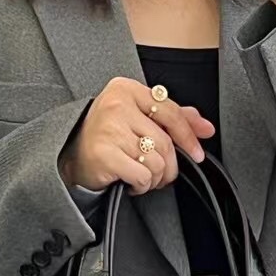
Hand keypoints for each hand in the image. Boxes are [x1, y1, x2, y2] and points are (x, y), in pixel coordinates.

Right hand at [59, 76, 216, 195]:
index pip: (171, 112)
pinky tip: (131, 182)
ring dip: (154, 178)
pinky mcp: (104, 153)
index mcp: (126, 89)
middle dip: (169, 166)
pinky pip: (142, 175)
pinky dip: (141, 185)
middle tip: (161, 174)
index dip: (188, 135)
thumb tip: (205, 127)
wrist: (70, 157)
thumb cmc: (106, 137)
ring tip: (141, 175)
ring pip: (156, 161)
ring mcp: (109, 128)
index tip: (197, 152)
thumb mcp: (138, 119)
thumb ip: (172, 118)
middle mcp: (117, 104)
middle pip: (166, 141)